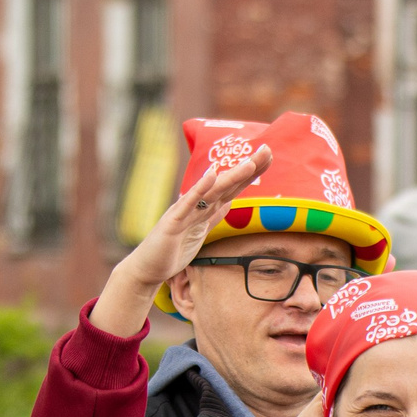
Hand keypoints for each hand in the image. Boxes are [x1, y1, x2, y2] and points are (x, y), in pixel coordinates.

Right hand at [91, 145, 273, 337]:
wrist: (148, 267)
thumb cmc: (173, 250)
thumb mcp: (200, 232)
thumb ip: (214, 215)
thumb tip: (229, 201)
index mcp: (205, 208)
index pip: (233, 187)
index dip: (250, 173)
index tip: (269, 157)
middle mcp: (197, 205)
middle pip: (227, 184)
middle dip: (248, 168)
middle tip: (268, 150)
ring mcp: (185, 211)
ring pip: (213, 191)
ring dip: (231, 177)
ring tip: (250, 162)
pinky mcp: (173, 221)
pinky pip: (188, 204)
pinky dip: (200, 189)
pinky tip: (212, 175)